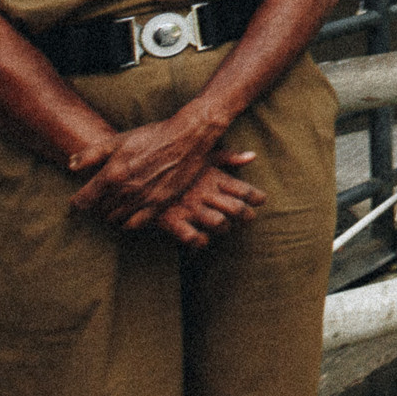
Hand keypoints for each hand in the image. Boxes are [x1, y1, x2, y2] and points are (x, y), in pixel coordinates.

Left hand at [68, 109, 222, 227]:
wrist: (188, 138)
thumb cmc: (154, 136)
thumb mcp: (120, 140)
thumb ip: (92, 154)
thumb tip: (70, 165)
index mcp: (112, 173)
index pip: (83, 200)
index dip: (77, 202)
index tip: (79, 201)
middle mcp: (125, 190)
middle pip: (99, 210)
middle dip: (97, 205)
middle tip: (101, 199)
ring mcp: (143, 199)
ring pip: (115, 219)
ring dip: (111, 214)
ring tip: (115, 204)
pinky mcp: (159, 205)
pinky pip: (134, 224)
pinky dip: (127, 222)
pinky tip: (129, 213)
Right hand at [150, 153, 267, 246]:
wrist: (136, 170)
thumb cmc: (174, 162)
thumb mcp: (200, 154)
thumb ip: (228, 156)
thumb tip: (253, 156)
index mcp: (213, 176)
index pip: (244, 190)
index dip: (256, 198)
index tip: (261, 200)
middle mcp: (204, 192)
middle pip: (237, 210)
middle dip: (246, 216)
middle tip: (247, 217)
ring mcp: (189, 207)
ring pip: (220, 224)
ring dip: (224, 227)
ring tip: (222, 224)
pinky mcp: (172, 220)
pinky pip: (193, 238)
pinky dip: (200, 241)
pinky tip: (201, 237)